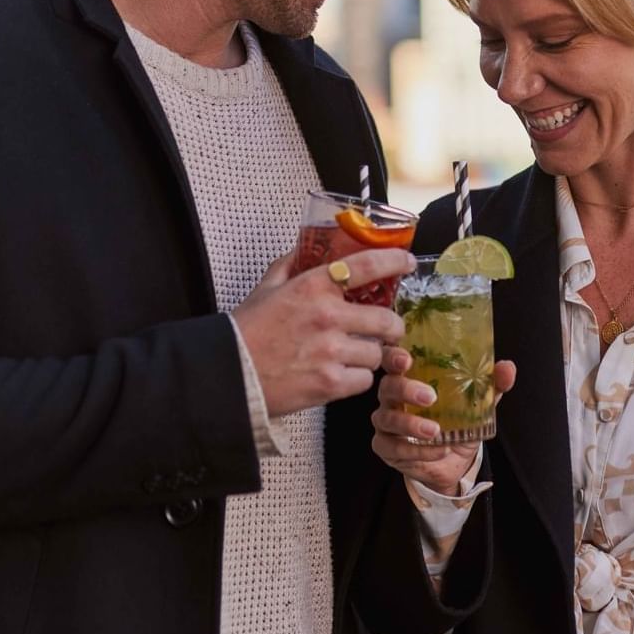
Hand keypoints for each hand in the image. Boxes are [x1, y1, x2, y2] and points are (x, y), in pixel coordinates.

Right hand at [234, 247, 413, 417]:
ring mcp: (331, 351)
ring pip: (377, 353)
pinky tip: (341, 374)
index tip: (408, 262)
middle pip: (386, 319)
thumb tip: (304, 249)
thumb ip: (288, 266)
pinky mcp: (330, 383)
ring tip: (353, 356)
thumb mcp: (265, 289)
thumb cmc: (244, 332)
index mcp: (312, 287)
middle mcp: (327, 316)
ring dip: (370, 356)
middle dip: (392, 327)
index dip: (394, 261)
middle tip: (387, 330)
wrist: (226, 375)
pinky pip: (364, 380)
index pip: (367, 265)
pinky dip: (357, 379)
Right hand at [371, 346, 516, 494]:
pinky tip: (438, 450)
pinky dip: (417, 450)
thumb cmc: (457, 424)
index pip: (394, 359)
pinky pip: (394, 447)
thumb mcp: (477, 405)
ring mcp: (386, 422)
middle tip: (430, 396)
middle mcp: (393, 397)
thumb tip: (507, 368)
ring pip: (387, 418)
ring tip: (436, 431)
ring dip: (412, 424)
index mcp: (410, 377)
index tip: (407, 358)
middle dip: (406, 389)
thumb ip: (490, 386)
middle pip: (387, 386)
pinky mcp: (385, 447)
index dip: (394, 355)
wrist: (453, 463)